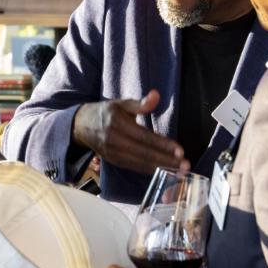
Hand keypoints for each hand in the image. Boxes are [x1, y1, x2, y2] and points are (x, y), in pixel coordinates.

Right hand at [72, 90, 187, 174]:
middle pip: (144, 153)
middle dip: (166, 161)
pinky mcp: (114, 161)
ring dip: (161, 169)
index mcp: (117, 123)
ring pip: (140, 163)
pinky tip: (164, 172)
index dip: (163, 145)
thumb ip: (140, 103)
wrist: (82, 126)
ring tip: (179, 172)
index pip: (145, 137)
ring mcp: (113, 154)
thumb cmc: (106, 112)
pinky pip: (134, 167)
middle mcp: (114, 141)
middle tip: (185, 166)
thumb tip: (156, 95)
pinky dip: (150, 171)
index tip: (180, 150)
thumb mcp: (122, 103)